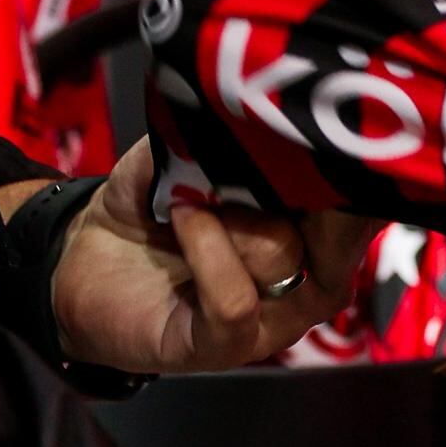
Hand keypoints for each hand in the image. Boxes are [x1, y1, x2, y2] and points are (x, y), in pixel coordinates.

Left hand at [29, 140, 374, 376]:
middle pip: (333, 232)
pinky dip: (207, 251)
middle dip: (292, 187)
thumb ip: (231, 133)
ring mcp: (270, 321)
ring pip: (281, 261)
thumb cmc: (150, 206)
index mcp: (314, 235)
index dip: (357, 171)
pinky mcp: (222, 348)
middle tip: (258, 153)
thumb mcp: (192, 153)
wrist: (82, 259)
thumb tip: (257, 98)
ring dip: (233, 219)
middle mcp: (305, 281)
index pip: (362, 208)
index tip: (334, 128)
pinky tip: (182, 217)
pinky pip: (235, 302)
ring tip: (192, 197)